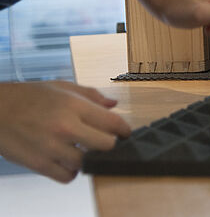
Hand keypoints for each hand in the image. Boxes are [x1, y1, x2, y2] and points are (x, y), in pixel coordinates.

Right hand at [0, 81, 130, 182]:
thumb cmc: (29, 97)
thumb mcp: (63, 87)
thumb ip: (92, 96)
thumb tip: (114, 105)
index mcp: (74, 106)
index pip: (113, 123)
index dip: (124, 130)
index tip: (125, 133)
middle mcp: (66, 128)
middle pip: (106, 146)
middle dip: (110, 145)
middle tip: (105, 142)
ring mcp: (51, 148)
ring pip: (87, 164)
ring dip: (88, 159)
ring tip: (81, 150)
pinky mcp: (38, 164)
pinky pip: (66, 177)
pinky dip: (70, 172)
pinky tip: (67, 160)